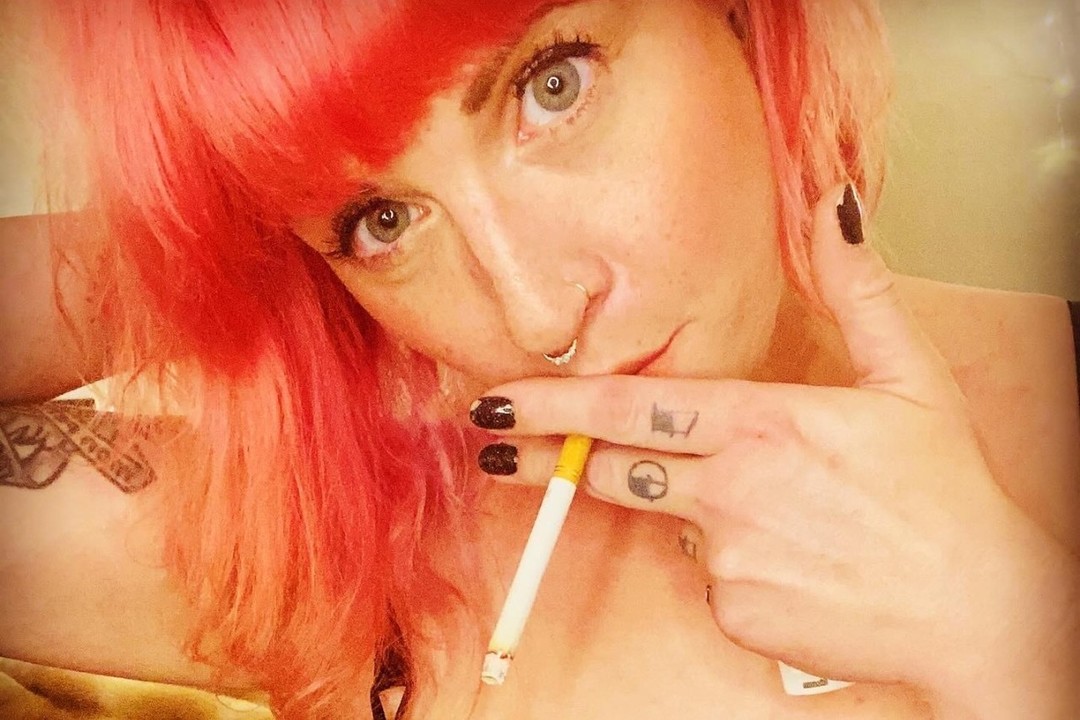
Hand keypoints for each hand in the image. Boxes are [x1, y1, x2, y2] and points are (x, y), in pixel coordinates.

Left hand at [470, 185, 1077, 715]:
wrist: (982, 612)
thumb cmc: (945, 496)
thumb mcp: (910, 377)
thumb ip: (856, 290)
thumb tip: (832, 207)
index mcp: (762, 424)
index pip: (629, 407)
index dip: (552, 403)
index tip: (493, 403)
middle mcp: (730, 490)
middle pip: (611, 467)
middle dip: (543, 457)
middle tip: (492, 449)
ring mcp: (727, 557)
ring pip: (671, 521)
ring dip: (687, 507)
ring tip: (768, 507)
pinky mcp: (735, 612)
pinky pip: (709, 577)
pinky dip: (732, 562)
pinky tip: (796, 559)